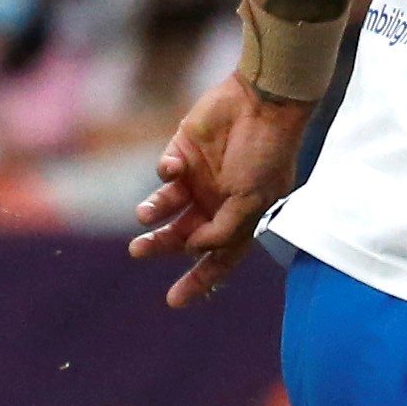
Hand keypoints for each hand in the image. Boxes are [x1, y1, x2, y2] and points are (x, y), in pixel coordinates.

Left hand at [127, 70, 311, 306]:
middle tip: (139, 251)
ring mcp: (199, 179)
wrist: (261, 104)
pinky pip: (164, 174)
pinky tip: (173, 168)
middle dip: (161, 246)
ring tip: (144, 216)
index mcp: (241, 219)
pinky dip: (163, 176)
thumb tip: (195, 248)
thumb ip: (225, 228)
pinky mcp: (182, 154)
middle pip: (183, 236)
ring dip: (153, 215)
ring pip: (166, 209)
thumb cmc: (267, 154)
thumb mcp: (254, 199)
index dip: (199, 281)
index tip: (174, 301)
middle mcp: (217, 203)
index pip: (218, 259)